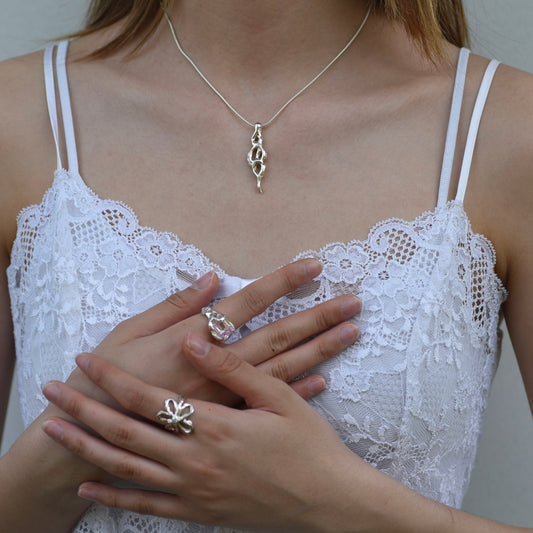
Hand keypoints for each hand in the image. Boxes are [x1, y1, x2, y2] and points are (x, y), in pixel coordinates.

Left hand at [42, 339, 363, 531]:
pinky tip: (91, 486)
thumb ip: (233, 369)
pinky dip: (114, 496)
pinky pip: (147, 505)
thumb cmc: (309, 447)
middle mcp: (196, 459)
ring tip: (55, 433)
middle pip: (126, 432)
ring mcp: (194, 490)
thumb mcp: (280, 397)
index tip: (88, 361)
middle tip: (53, 393)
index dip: (116, 378)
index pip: (150, 398)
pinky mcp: (200, 512)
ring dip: (87, 448)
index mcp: (215, 426)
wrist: (329, 504)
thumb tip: (195, 341)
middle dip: (85, 410)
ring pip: (126, 469)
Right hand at [65, 258, 360, 407]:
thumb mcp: (132, 331)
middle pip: (278, 335)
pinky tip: (324, 380)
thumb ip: (174, 305)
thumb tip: (210, 278)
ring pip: (284, 368)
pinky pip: (269, 405)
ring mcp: (227, 396)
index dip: (282, 282)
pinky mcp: (227, 419)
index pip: (248, 302)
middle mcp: (218, 366)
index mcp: (194, 337)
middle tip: (353, 303)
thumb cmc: (110, 377)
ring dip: (320, 350)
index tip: (314, 266)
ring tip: (351, 332)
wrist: (96, 436)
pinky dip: (298, 391)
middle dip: (318, 317)